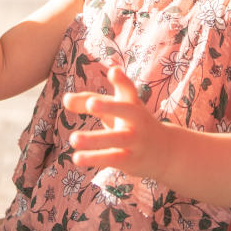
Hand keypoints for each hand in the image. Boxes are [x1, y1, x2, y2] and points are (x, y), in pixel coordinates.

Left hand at [63, 65, 167, 179]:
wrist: (165, 151)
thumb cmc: (130, 123)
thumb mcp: (112, 109)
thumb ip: (88, 101)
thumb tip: (65, 100)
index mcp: (132, 103)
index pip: (128, 89)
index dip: (121, 80)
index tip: (114, 71)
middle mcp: (136, 120)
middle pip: (126, 111)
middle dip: (110, 107)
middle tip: (91, 103)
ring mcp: (135, 140)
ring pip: (116, 139)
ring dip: (95, 140)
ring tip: (73, 139)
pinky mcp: (130, 159)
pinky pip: (112, 158)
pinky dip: (94, 159)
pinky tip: (76, 158)